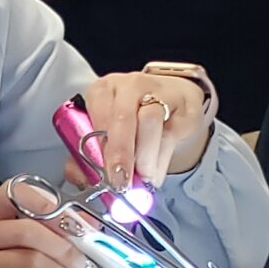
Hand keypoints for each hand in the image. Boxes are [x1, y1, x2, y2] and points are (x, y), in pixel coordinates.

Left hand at [78, 69, 213, 187]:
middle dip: (121, 153)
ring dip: (144, 158)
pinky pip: (170, 136)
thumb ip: (93, 153)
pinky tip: (154, 175)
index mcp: (104, 90)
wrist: (174, 101)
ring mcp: (159, 93)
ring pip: (150, 122)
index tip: (102, 173)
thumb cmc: (133, 118)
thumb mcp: (107, 129)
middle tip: (121, 181)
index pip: (98, 114)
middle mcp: (130, 86)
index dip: (99, 146)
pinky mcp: (182, 107)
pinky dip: (160, 161)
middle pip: (123, 117)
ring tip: (141, 179)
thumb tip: (86, 178)